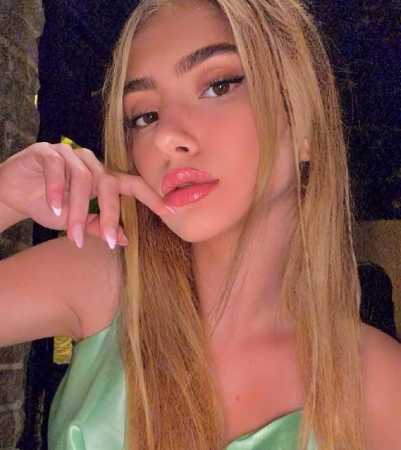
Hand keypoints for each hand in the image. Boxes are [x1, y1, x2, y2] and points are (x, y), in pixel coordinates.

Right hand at [0, 142, 174, 248]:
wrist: (12, 194)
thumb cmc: (48, 206)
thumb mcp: (75, 221)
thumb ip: (98, 225)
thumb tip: (124, 238)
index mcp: (102, 178)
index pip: (131, 184)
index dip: (150, 196)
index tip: (169, 210)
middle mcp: (90, 163)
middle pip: (108, 183)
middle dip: (109, 214)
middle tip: (106, 241)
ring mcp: (69, 154)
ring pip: (83, 179)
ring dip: (77, 210)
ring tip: (70, 234)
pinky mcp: (47, 151)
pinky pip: (58, 167)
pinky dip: (57, 190)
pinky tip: (54, 206)